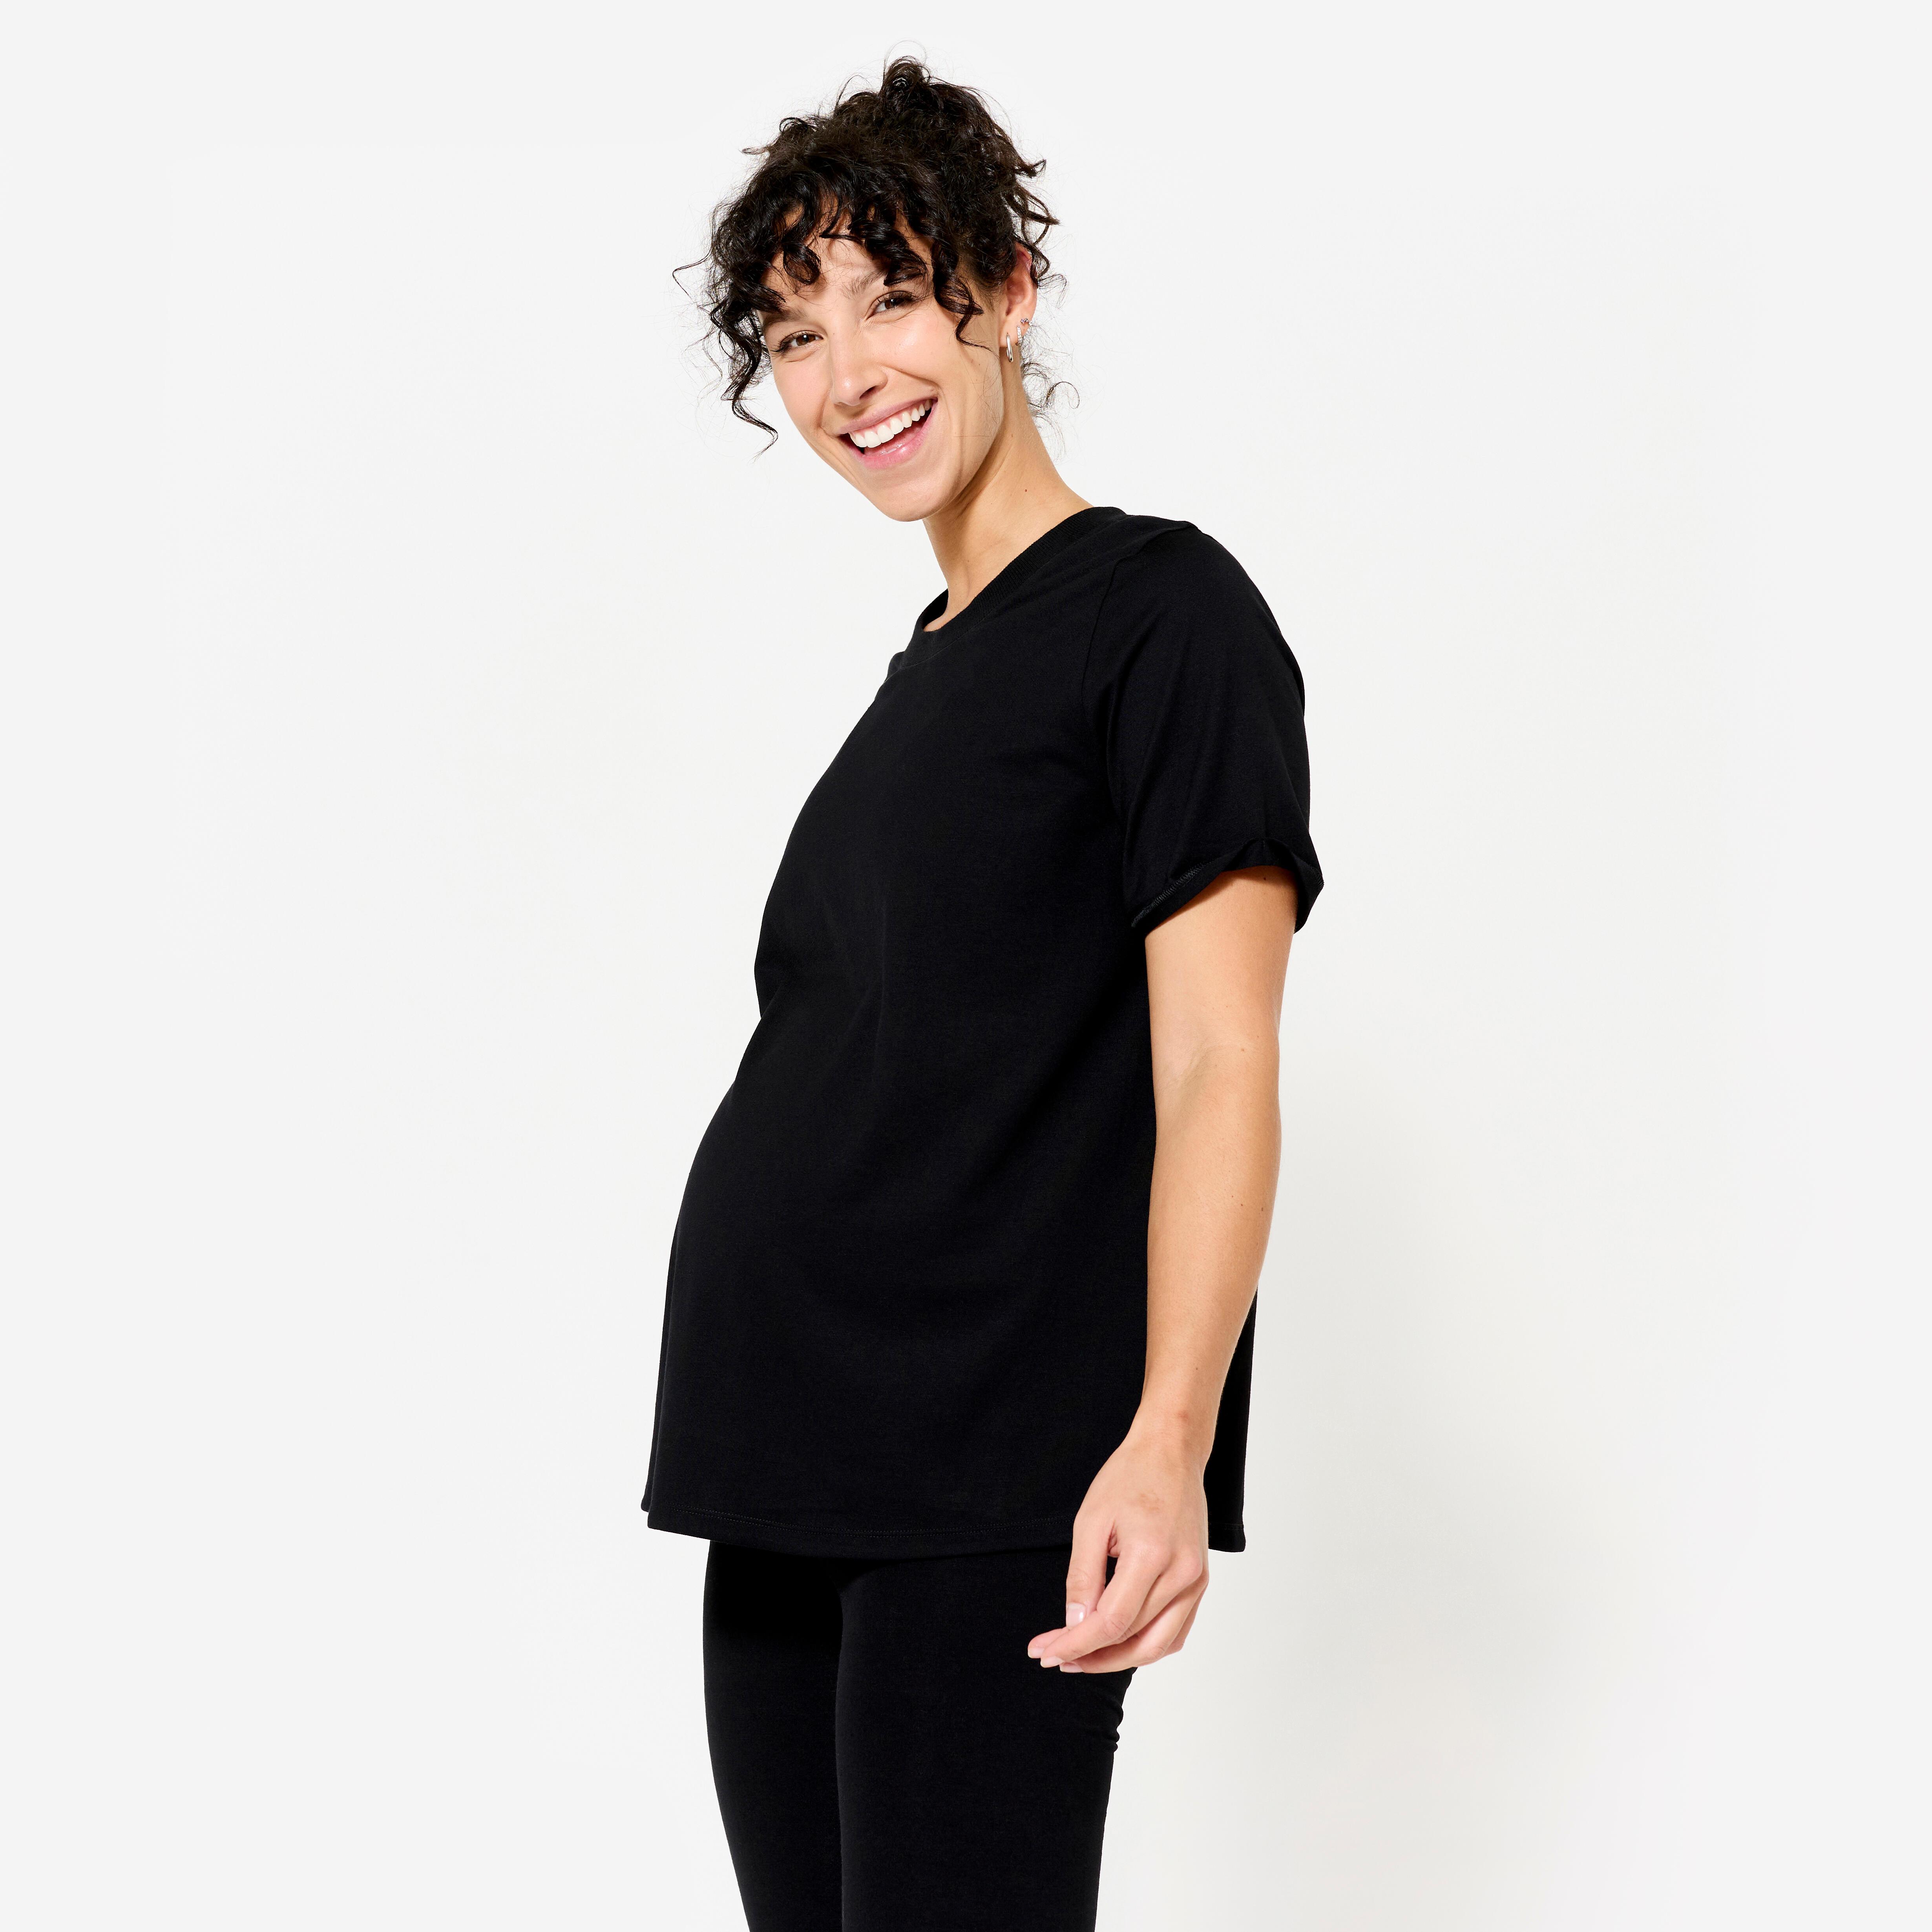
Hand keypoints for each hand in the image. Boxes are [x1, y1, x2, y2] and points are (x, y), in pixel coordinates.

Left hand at [1025, 1420, 1209, 1672]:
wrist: (1171, 1453)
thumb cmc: (1129, 1478)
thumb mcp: (1090, 1521)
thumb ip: (1082, 1578)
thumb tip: (1074, 1626)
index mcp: (1152, 1555)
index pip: (1110, 1622)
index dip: (1075, 1643)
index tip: (1045, 1652)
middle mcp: (1182, 1575)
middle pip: (1133, 1640)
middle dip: (1090, 1656)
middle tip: (1054, 1656)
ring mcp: (1197, 1581)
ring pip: (1157, 1645)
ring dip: (1118, 1659)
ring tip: (1081, 1657)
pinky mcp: (1200, 1582)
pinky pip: (1176, 1632)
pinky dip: (1146, 1646)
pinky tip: (1117, 1645)